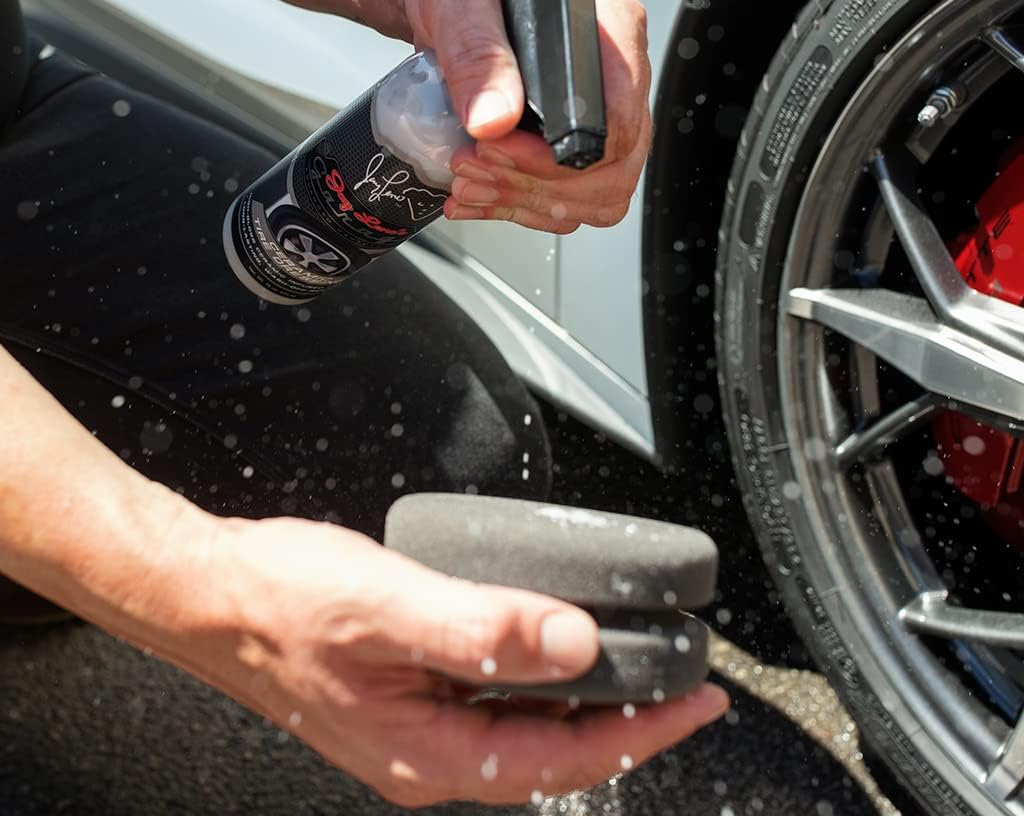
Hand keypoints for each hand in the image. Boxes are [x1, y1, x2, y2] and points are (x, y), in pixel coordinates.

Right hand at [201, 516, 727, 806]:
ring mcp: (416, 725)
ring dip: (585, 699)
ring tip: (636, 665)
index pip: (565, 759)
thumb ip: (483, 630)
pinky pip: (493, 698)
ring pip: (525, 726)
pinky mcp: (407, 692)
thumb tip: (575, 646)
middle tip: (681, 683)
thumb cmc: (282, 602)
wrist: (213, 594)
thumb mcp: (389, 609)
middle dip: (627, 721)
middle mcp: (427, 753)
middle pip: (553, 751)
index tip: (699, 700)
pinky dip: (539, 676)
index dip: (643, 732)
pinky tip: (552, 644)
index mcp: (428, 753)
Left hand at [403, 0, 652, 234]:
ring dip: (528, 203)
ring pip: (595, 194)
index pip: (621, 121)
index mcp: (609, 25)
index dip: (561, 157)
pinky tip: (474, 196)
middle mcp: (615, 74)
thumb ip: (476, 49)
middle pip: (614, 168)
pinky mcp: (569, 138)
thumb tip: (493, 119)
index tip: (496, 147)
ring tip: (467, 184)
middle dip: (538, 185)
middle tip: (472, 167)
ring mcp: (597, 110)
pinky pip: (566, 198)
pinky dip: (517, 207)